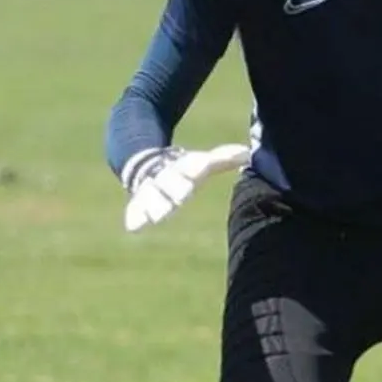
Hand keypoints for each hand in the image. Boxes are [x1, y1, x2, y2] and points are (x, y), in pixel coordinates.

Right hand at [122, 143, 250, 231]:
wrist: (148, 164)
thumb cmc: (184, 168)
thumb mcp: (202, 162)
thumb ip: (223, 159)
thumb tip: (247, 153)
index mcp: (184, 167)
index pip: (189, 167)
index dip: (193, 170)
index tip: (197, 172)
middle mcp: (166, 178)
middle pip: (169, 182)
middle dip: (173, 188)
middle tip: (179, 197)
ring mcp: (151, 189)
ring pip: (150, 196)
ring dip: (154, 205)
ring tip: (156, 216)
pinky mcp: (138, 202)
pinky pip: (134, 209)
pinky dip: (134, 217)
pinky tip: (134, 227)